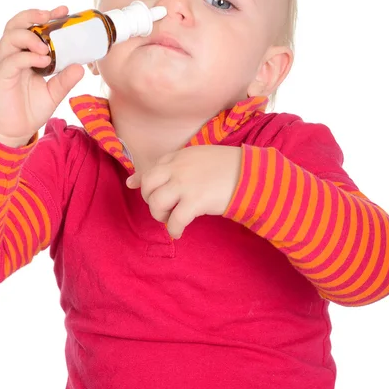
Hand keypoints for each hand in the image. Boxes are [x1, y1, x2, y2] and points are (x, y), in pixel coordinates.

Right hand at [0, 7, 84, 146]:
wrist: (13, 131)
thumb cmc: (29, 109)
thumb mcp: (53, 93)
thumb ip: (65, 80)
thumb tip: (81, 67)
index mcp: (25, 54)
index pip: (32, 27)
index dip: (46, 16)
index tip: (64, 11)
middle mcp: (12, 55)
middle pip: (15, 24)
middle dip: (32, 16)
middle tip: (50, 16)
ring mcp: (4, 64)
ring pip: (10, 37)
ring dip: (30, 37)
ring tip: (47, 47)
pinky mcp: (0, 76)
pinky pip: (11, 60)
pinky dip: (28, 57)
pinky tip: (43, 61)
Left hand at [126, 145, 241, 238]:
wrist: (252, 174)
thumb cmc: (228, 166)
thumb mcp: (198, 158)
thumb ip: (173, 166)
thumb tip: (136, 179)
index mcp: (179, 157)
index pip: (151, 169)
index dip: (143, 182)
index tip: (137, 188)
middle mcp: (177, 168)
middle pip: (147, 186)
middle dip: (149, 200)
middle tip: (163, 207)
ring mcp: (185, 184)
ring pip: (156, 204)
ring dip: (160, 216)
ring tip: (172, 219)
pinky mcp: (195, 201)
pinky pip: (174, 220)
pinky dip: (173, 229)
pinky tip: (178, 232)